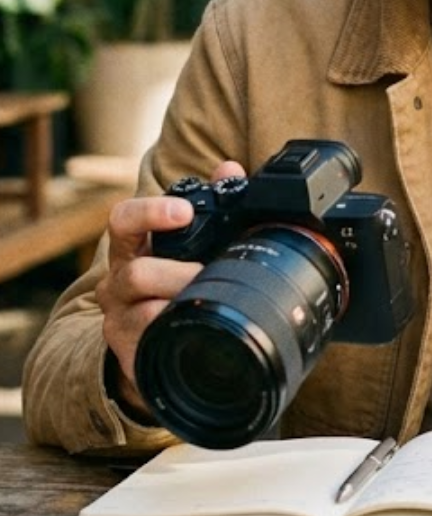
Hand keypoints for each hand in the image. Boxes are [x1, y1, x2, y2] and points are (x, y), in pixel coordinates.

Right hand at [95, 160, 245, 414]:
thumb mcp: (190, 240)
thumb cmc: (174, 278)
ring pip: (142, 311)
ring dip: (178, 303)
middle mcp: (118, 279)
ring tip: (204, 299)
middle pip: (134, 272)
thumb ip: (210, 202)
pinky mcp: (127, 347)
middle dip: (174, 273)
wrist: (152, 336)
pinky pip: (147, 339)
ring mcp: (119, 316)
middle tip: (204, 272)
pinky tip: (193, 325)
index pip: (125, 220)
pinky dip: (172, 330)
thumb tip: (229, 168)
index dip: (150, 212)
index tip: (184, 212)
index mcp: (133, 246)